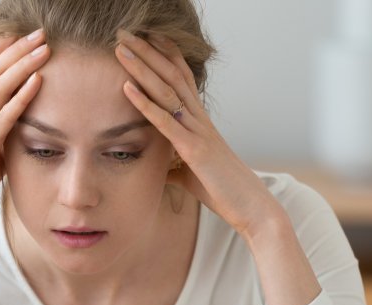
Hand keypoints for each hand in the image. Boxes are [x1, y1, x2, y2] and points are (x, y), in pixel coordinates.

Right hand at [0, 30, 50, 232]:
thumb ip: (1, 145)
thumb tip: (20, 139)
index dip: (4, 55)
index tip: (22, 37)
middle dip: (18, 50)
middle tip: (41, 31)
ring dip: (23, 64)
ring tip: (44, 46)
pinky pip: (4, 117)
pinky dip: (22, 96)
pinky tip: (38, 80)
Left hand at [115, 30, 276, 238]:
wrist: (250, 206)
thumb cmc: (223, 190)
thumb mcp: (192, 174)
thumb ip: (175, 165)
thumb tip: (161, 169)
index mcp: (200, 121)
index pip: (181, 78)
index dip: (165, 55)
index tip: (146, 35)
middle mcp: (199, 119)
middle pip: (171, 75)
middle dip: (147, 51)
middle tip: (124, 30)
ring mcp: (197, 131)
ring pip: (166, 91)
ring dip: (142, 68)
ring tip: (120, 48)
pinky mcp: (194, 149)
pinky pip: (165, 122)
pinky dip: (145, 104)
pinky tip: (127, 88)